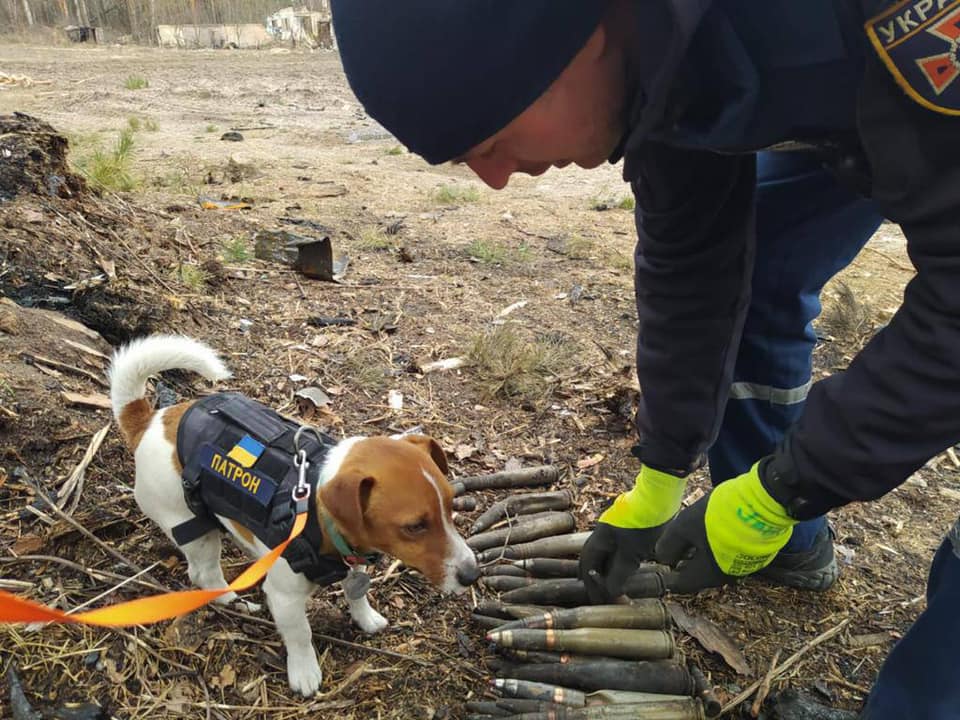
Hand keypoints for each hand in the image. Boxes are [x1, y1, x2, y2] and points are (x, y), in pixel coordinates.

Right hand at [579, 465, 685, 602]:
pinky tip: (628, 570)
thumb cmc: (643, 524)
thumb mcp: (631, 553)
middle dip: (597, 579)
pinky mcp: (629, 526)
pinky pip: (618, 549)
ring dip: (609, 571)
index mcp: (599, 537)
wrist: (659, 496)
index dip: (591, 584)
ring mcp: (616, 528)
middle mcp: (604, 532)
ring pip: (607, 554)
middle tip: (605, 597)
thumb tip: (609, 592)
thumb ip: (618, 573)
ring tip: (617, 587)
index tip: (599, 601)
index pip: (587, 564)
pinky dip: (619, 563)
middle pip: (594, 559)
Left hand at [655, 460, 795, 592]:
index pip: (681, 584)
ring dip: (704, 551)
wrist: (762, 504)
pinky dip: (720, 546)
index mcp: (707, 575)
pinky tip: (717, 529)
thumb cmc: (718, 517)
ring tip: (698, 530)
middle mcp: (726, 577)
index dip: (669, 571)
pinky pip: (730, 555)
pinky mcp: (755, 555)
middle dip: (687, 560)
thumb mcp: (684, 526)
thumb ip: (669, 545)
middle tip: (681, 539)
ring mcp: (743, 567)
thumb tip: (663, 559)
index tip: (666, 554)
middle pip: (698, 574)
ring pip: (715, 563)